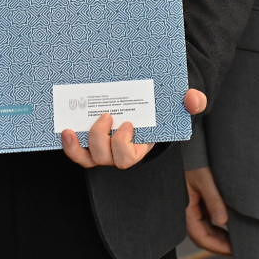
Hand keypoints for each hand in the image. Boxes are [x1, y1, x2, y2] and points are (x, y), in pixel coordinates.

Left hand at [59, 89, 206, 170]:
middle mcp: (118, 152)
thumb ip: (192, 101)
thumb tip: (194, 99)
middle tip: (106, 116)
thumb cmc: (162, 104)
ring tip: (72, 129)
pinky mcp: (88, 141)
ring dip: (77, 148)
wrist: (146, 99)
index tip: (127, 124)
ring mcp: (101, 149)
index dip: (124, 145)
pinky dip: (69, 145)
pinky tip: (65, 130)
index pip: (129, 156)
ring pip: (87, 159)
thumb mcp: (179, 102)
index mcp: (140, 146)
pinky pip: (76, 151)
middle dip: (102, 140)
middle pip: (106, 158)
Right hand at [184, 165, 231, 253]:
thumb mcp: (204, 178)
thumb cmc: (192, 157)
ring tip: (237, 239)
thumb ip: (213, 199)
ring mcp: (192, 203)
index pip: (200, 236)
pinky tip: (229, 223)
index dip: (216, 246)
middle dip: (219, 244)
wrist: (186, 142)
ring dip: (219, 235)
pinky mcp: (197, 197)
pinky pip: (207, 216)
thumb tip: (223, 220)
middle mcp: (188, 208)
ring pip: (205, 227)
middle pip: (203, 234)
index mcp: (186, 207)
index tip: (233, 251)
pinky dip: (218, 224)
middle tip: (239, 249)